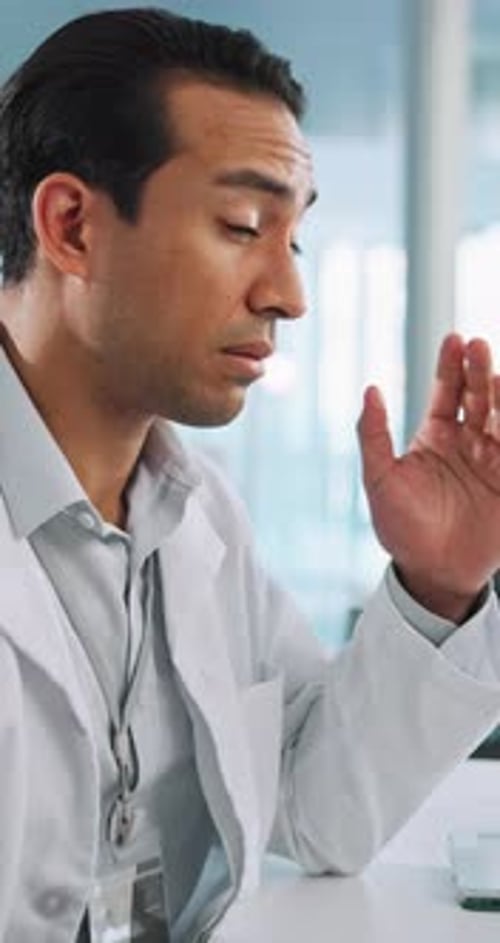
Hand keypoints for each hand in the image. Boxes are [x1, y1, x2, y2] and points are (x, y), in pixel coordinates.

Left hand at [357, 334, 499, 620]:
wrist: (431, 573)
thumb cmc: (400, 528)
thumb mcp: (380, 480)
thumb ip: (373, 435)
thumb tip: (370, 390)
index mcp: (436, 436)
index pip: (446, 391)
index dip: (450, 365)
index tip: (453, 339)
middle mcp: (468, 442)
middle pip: (477, 396)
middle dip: (478, 370)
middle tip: (476, 345)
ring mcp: (493, 461)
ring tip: (497, 377)